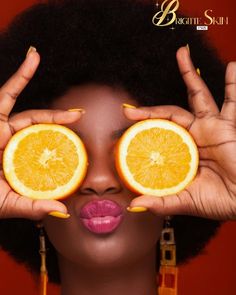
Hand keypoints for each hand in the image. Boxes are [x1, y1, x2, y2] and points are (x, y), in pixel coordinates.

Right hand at [0, 48, 81, 219]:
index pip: (48, 149)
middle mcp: (15, 143)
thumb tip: (63, 210)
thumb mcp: (10, 204)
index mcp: (22, 161)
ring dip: (53, 103)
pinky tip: (34, 58)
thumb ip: (34, 207)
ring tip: (60, 85)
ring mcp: (3, 128)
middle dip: (61, 120)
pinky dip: (21, 76)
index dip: (65, 145)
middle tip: (80, 115)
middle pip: (43, 127)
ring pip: (29, 110)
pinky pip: (8, 94)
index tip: (83, 144)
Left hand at [124, 46, 235, 219]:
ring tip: (182, 54)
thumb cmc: (218, 200)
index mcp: (180, 151)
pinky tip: (232, 67)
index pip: (157, 134)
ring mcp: (211, 127)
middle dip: (151, 109)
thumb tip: (134, 205)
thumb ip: (161, 202)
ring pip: (199, 96)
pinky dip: (234, 85)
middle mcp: (193, 136)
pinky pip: (232, 101)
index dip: (142, 128)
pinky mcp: (228, 125)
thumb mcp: (185, 201)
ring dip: (191, 76)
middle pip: (170, 114)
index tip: (124, 122)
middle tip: (130, 107)